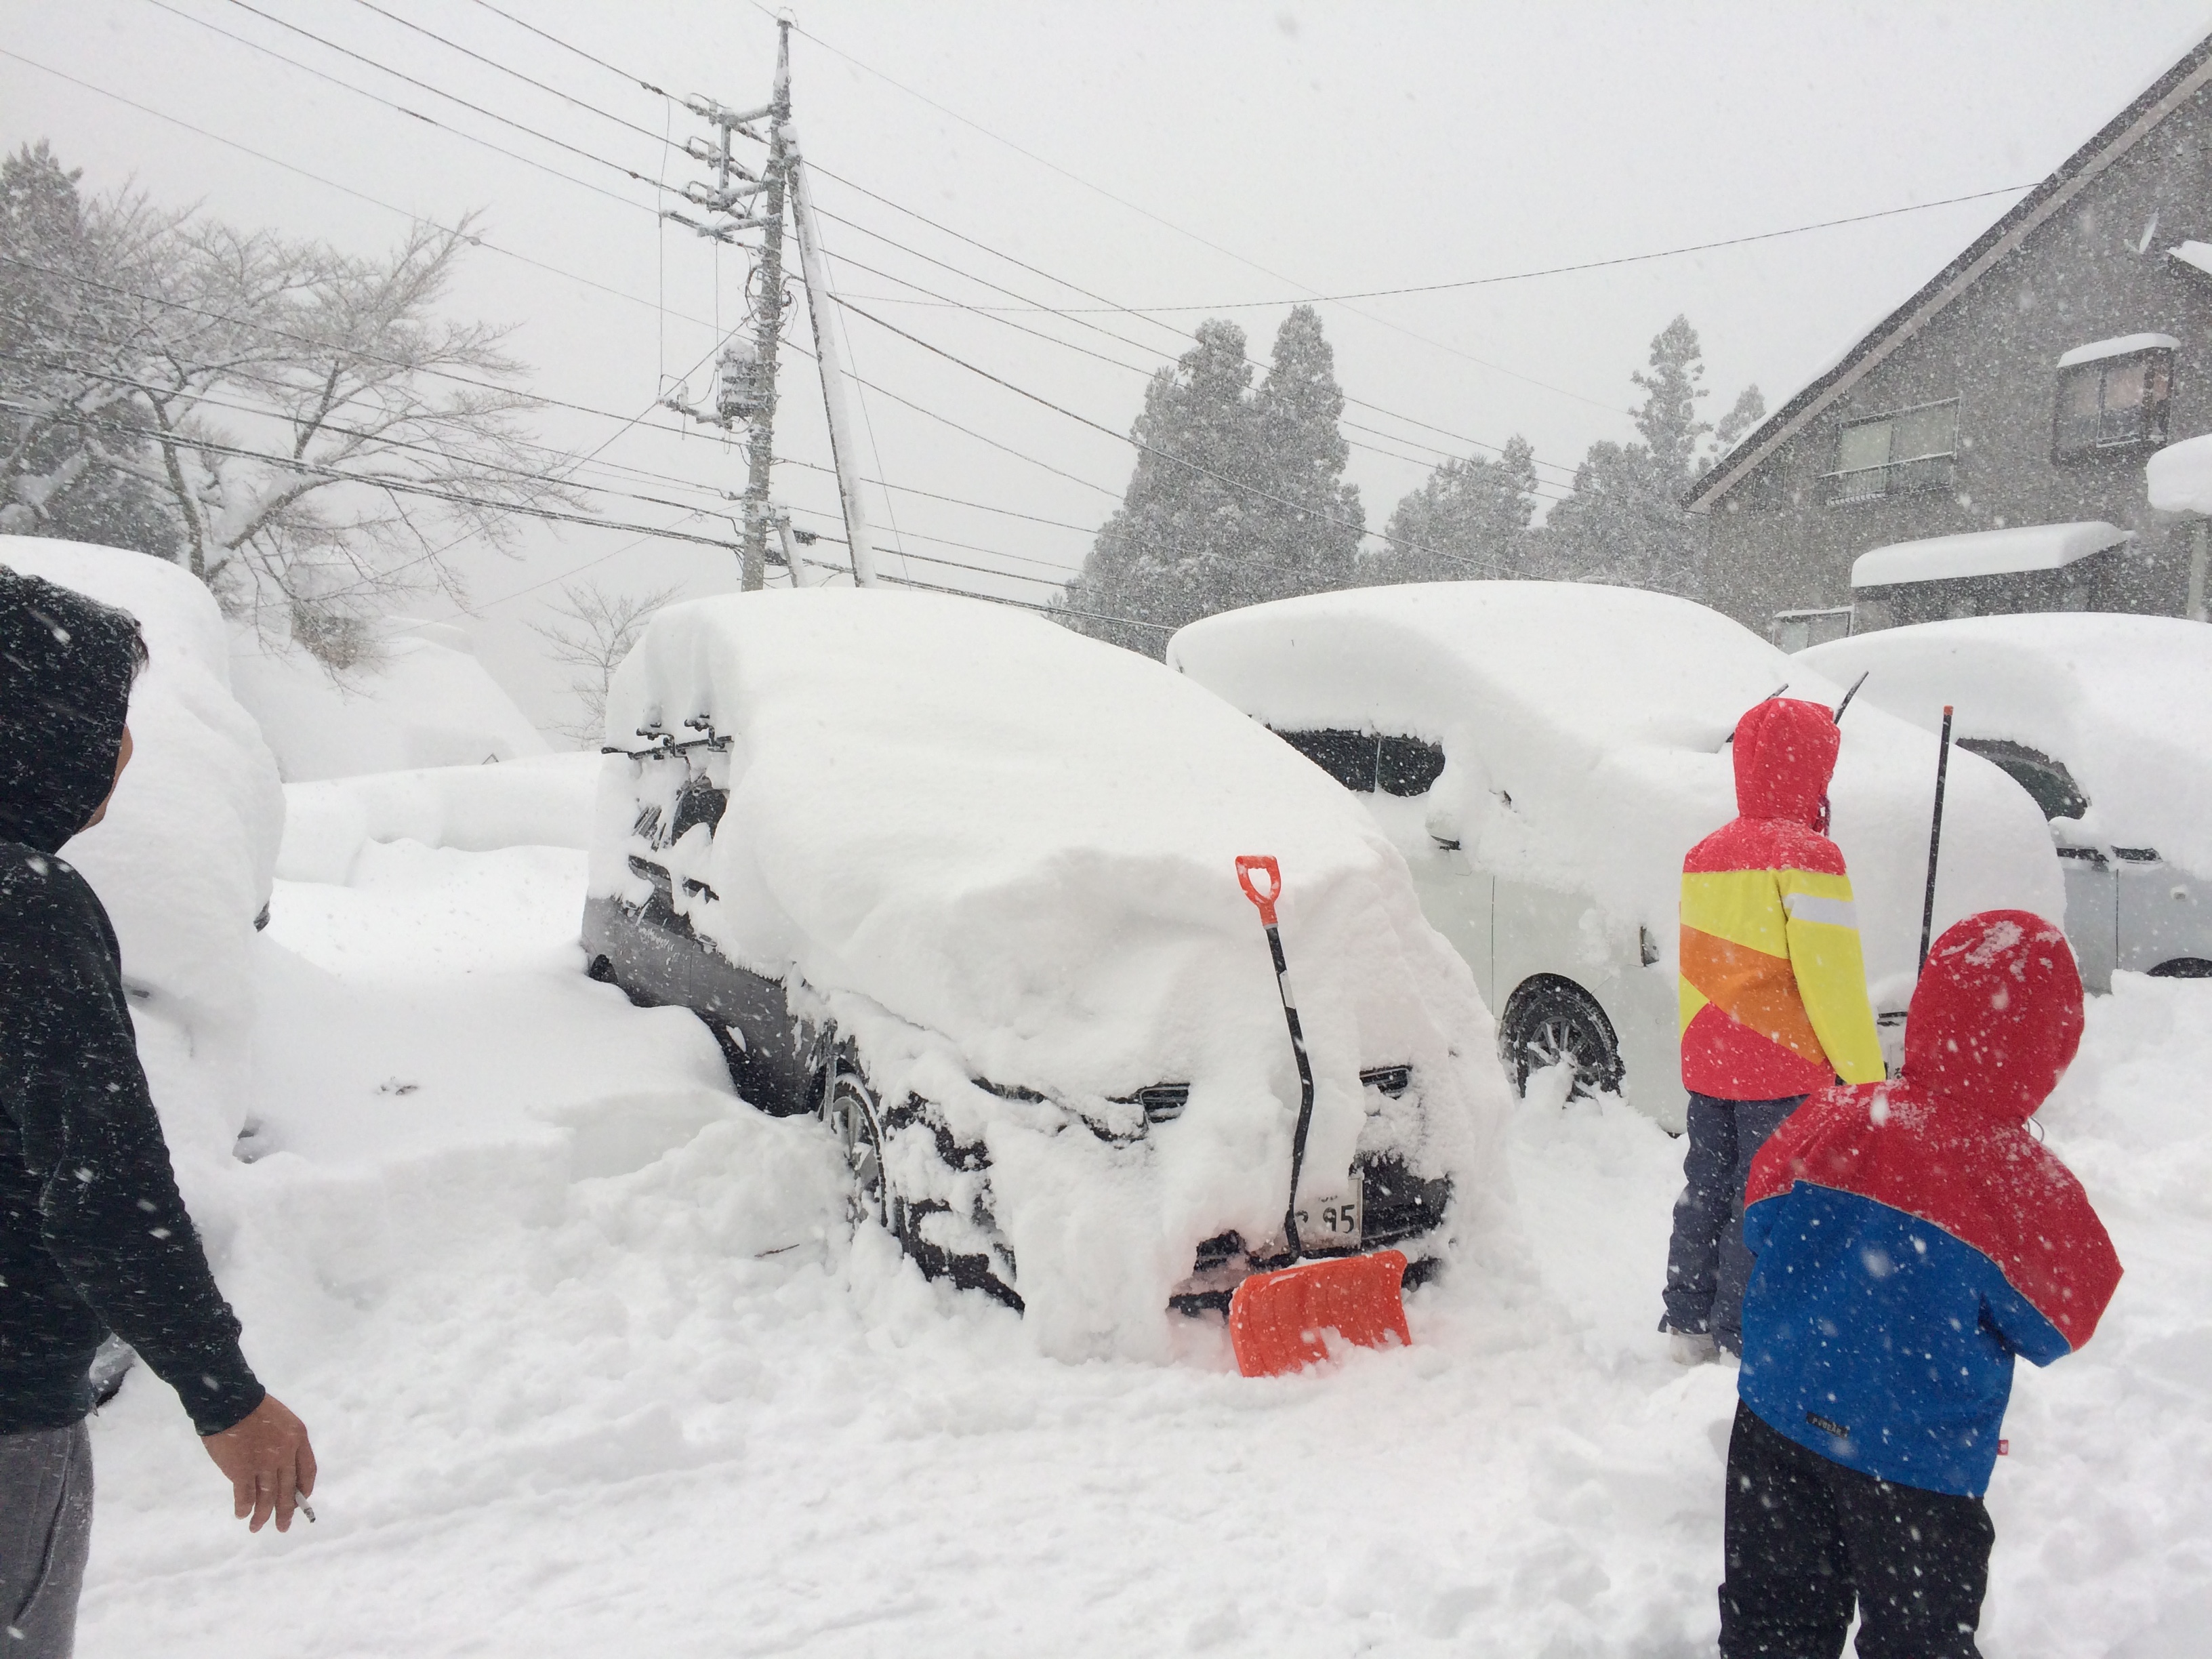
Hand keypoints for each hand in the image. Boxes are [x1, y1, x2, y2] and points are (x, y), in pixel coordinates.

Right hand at [201, 1395, 316, 1532]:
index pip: (308, 1470)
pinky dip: (244, 1508)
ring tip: (257, 1528)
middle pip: (288, 1489)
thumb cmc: (253, 1408)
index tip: (302, 1499)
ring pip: (267, 1498)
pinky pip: (246, 1496)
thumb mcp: (282, 1420)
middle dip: (285, 1511)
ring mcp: (264, 1464)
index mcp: (298, 1438)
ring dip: (262, 1516)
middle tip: (283, 1527)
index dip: (305, 1488)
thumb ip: (284, 1443)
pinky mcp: (242, 1471)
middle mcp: (285, 1454)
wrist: (231, 1401)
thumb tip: (279, 1468)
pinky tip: (242, 1515)